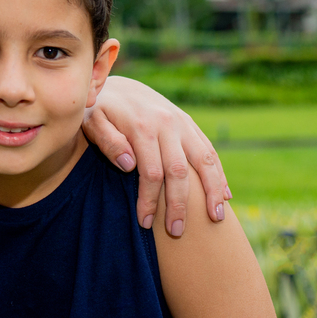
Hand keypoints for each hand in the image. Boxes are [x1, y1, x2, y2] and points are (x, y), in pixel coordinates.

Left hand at [82, 76, 229, 235]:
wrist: (116, 85)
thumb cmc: (98, 110)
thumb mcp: (91, 121)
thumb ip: (107, 141)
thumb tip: (129, 165)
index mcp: (141, 127)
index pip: (151, 173)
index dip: (150, 201)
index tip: (145, 223)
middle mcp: (166, 124)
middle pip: (179, 171)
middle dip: (179, 205)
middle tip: (176, 232)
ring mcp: (181, 123)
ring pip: (205, 160)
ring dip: (212, 191)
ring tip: (216, 219)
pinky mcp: (189, 124)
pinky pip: (209, 150)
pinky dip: (219, 173)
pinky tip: (225, 196)